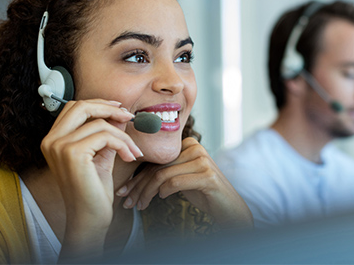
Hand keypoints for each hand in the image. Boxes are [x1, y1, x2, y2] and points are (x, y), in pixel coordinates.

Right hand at [40, 99, 142, 259]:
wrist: (89, 217)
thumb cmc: (93, 189)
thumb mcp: (101, 154)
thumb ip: (107, 133)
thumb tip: (120, 113)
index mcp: (53, 140)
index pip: (74, 108)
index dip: (98, 104)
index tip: (119, 110)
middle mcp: (51, 140)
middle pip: (81, 106)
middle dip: (109, 108)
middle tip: (129, 117)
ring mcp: (59, 146)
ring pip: (100, 124)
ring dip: (123, 135)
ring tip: (133, 151)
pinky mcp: (73, 153)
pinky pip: (106, 136)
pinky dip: (123, 144)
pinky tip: (129, 157)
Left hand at [116, 137, 253, 229]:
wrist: (230, 208)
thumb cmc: (203, 193)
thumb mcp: (182, 178)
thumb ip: (165, 172)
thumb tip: (134, 180)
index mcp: (188, 144)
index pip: (156, 161)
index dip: (137, 177)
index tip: (123, 191)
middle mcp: (195, 148)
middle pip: (157, 167)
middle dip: (138, 187)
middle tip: (126, 202)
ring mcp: (202, 160)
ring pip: (163, 175)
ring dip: (147, 193)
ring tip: (139, 206)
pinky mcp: (207, 175)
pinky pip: (175, 182)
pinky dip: (164, 191)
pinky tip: (161, 199)